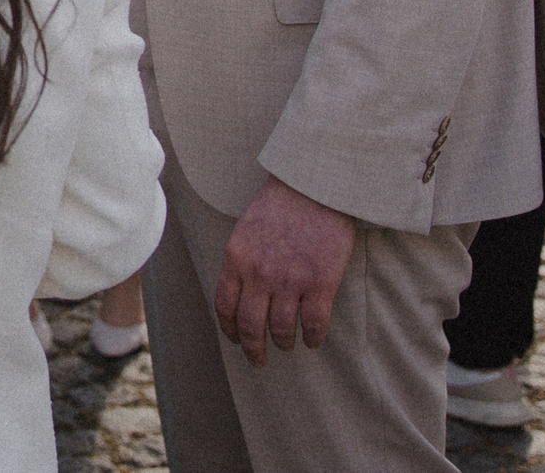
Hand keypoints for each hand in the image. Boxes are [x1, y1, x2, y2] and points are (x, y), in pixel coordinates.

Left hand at [215, 174, 354, 366]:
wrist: (315, 186)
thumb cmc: (281, 202)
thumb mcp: (246, 228)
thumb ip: (242, 259)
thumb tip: (241, 289)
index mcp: (236, 259)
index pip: (224, 306)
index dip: (229, 329)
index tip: (236, 340)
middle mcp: (259, 274)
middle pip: (250, 326)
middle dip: (252, 349)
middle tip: (258, 360)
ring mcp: (290, 281)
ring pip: (281, 330)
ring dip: (283, 343)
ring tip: (287, 346)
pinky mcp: (320, 284)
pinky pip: (314, 324)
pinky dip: (313, 338)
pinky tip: (313, 340)